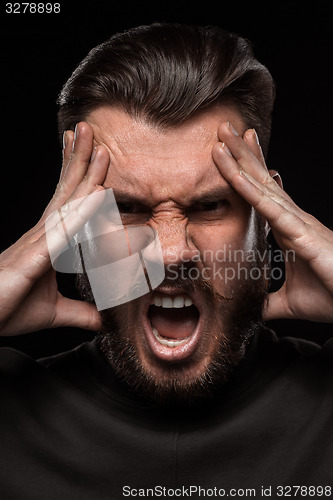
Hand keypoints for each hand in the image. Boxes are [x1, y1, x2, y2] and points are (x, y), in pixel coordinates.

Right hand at [0, 122, 108, 334]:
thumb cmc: (9, 309)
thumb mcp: (53, 312)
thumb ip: (78, 312)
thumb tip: (101, 319)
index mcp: (48, 241)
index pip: (67, 202)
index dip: (80, 176)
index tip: (93, 152)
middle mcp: (42, 234)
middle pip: (66, 190)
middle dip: (80, 159)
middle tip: (91, 129)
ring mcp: (37, 243)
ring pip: (66, 202)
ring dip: (84, 173)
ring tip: (98, 145)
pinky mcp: (34, 258)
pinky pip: (62, 231)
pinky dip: (81, 212)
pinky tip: (97, 194)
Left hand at [212, 122, 332, 322]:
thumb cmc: (332, 296)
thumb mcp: (289, 302)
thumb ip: (268, 301)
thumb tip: (251, 307)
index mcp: (287, 230)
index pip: (261, 194)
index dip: (246, 171)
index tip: (230, 151)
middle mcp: (292, 219)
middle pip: (261, 179)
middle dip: (240, 153)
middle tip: (222, 126)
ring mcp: (298, 223)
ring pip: (263, 186)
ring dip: (241, 161)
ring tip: (222, 136)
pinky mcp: (303, 235)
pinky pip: (271, 209)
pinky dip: (251, 191)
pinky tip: (235, 175)